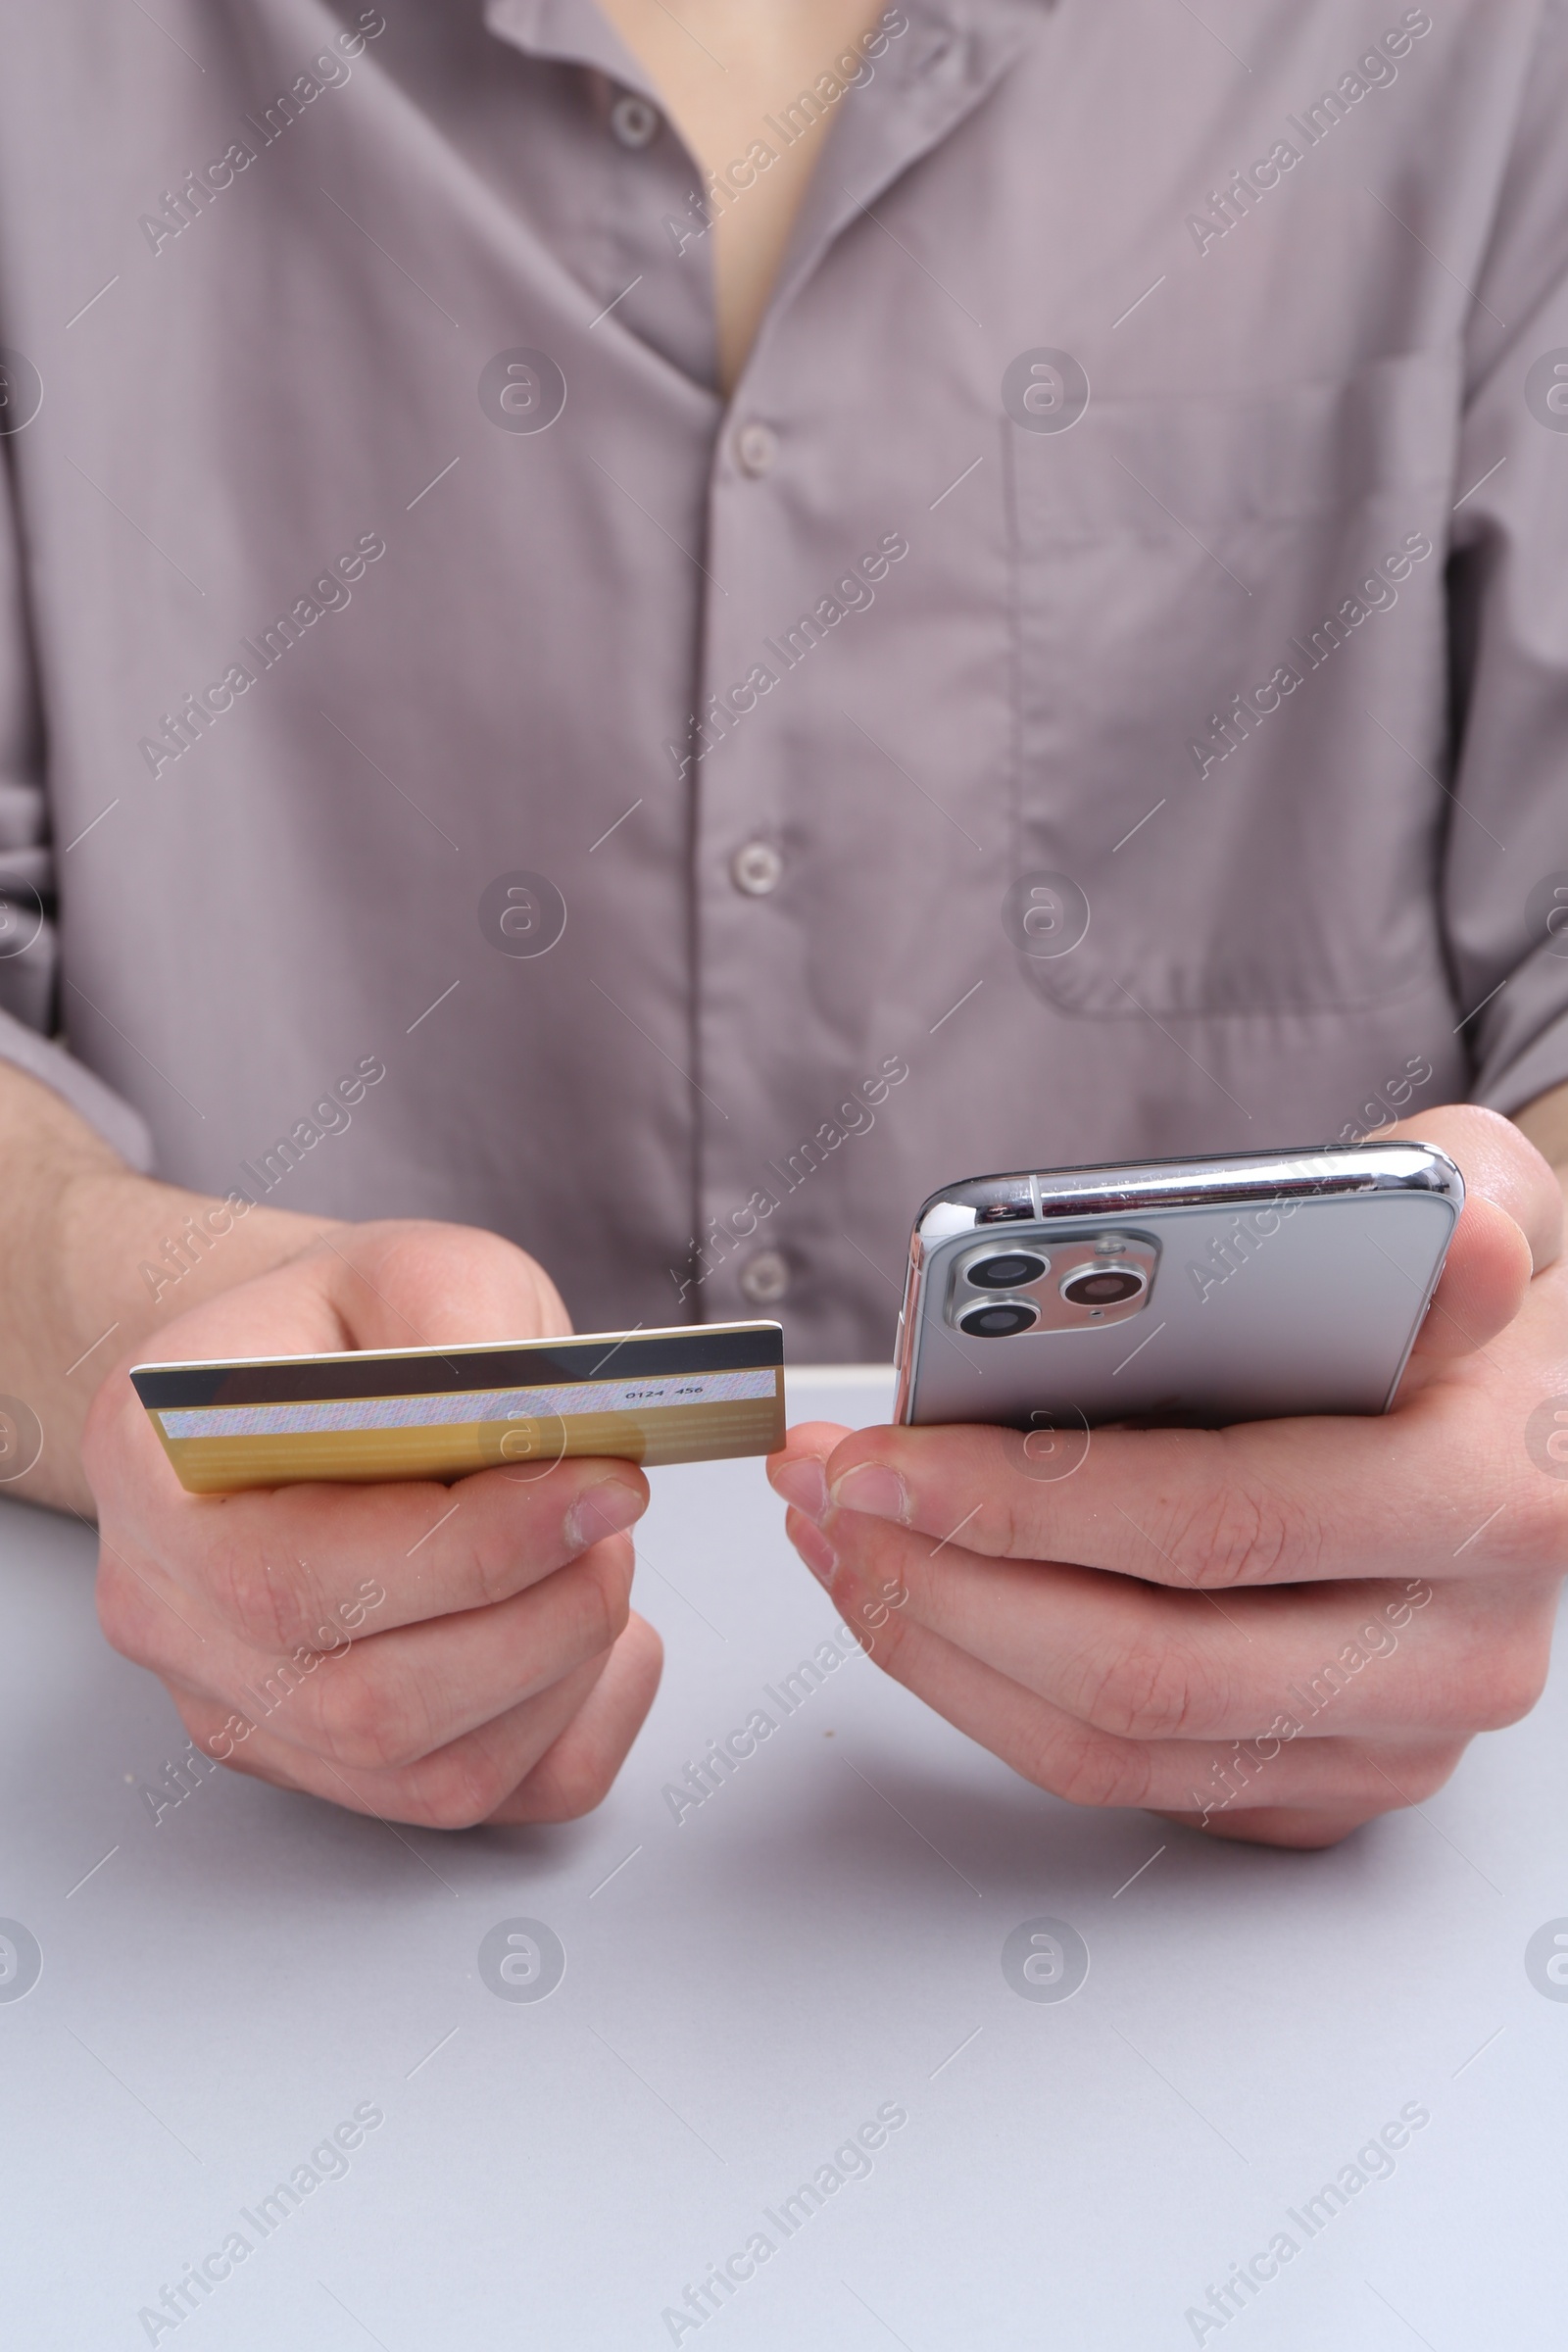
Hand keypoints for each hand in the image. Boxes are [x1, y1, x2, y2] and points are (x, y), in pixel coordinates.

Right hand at [84, 1221, 661, 1826]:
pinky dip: (576, 1730)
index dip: (470, 1550)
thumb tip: (531, 1425)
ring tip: (603, 1557)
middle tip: (619, 1514)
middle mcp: (168, 1615)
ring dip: (564, 1672)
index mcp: (152, 1471)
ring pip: (429, 1777)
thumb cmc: (352, 1330)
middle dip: (540, 1618)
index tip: (601, 1483)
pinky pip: (479, 1809)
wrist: (314, 1386)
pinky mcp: (330, 1771)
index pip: (290, 1578)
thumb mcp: (411, 1265)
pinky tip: (603, 1637)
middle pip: (363, 1705)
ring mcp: (243, 1712)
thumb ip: (462, 1321)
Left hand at [769, 1108, 1567, 1847]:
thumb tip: (1445, 1230)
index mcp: (1490, 1495)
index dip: (1029, 1494)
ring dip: (936, 1639)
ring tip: (835, 1531)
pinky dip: (981, 1689)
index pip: (1222, 1518)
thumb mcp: (1480, 1196)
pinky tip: (908, 1591)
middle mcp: (1454, 1652)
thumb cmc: (1460, 1313)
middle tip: (826, 1486)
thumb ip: (1447, 1189)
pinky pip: (1117, 1779)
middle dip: (941, 1574)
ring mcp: (1390, 1743)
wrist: (1532, 1429)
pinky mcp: (1323, 1790)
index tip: (888, 1443)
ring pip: (1112, 1744)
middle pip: (1143, 1664)